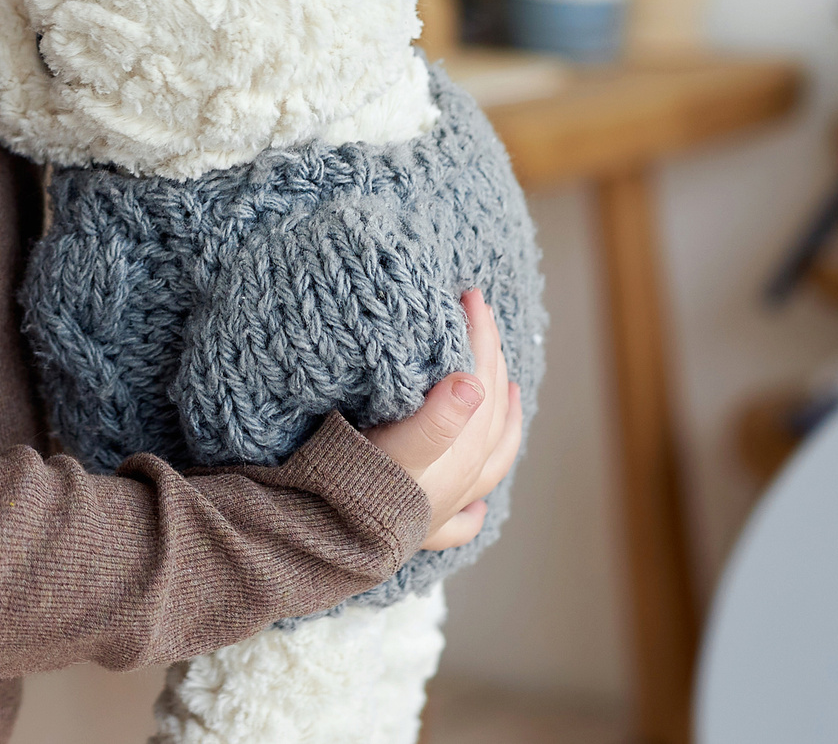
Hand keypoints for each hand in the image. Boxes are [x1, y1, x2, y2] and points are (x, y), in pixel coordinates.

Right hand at [363, 289, 523, 550]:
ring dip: (502, 425)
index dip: (479, 336)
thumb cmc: (364, 489)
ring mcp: (445, 506)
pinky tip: (478, 506)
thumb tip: (475, 383)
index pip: (480, 381)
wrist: (330, 541)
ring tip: (507, 396)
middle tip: (481, 318)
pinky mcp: (423, 530)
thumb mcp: (398, 448)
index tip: (470, 295)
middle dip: (489, 361)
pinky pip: (462, 520)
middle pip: (490, 413)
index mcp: (460, 452)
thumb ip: (437, 418)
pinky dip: (474, 510)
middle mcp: (461, 479)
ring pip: (490, 463)